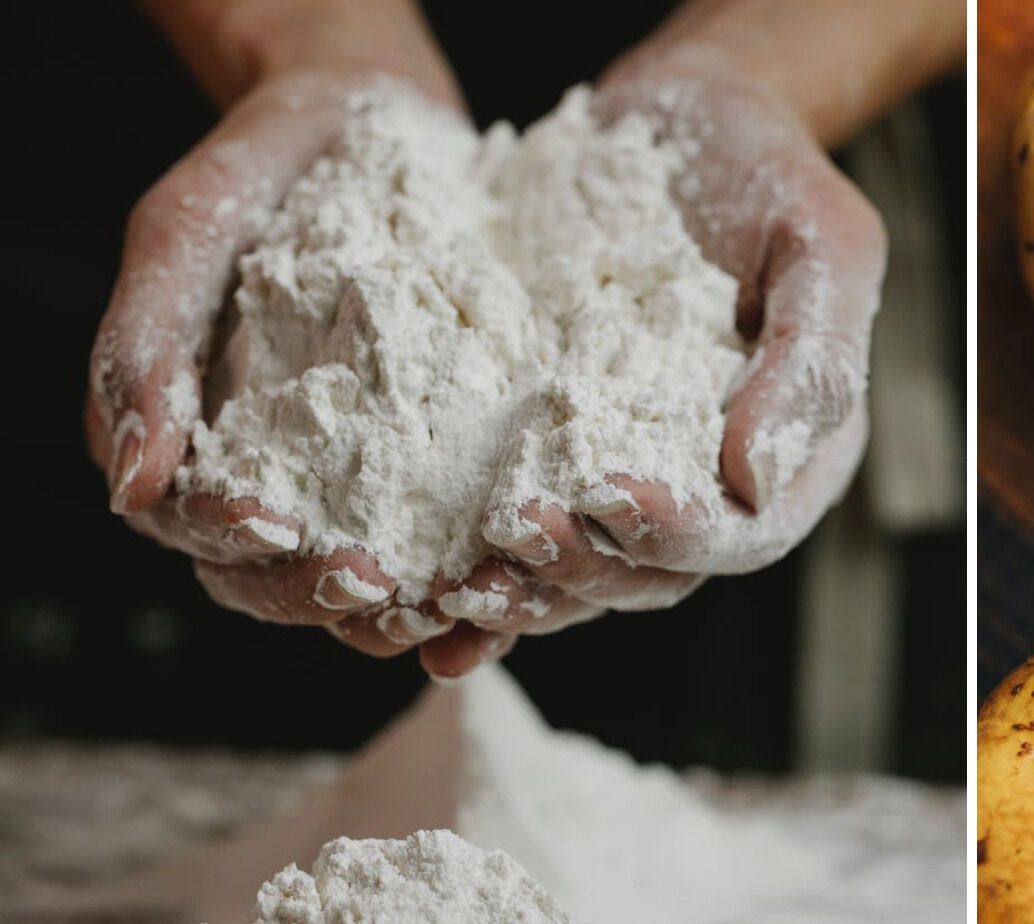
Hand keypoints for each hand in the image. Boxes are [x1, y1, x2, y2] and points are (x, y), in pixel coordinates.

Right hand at [86, 1, 572, 676]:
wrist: (374, 117)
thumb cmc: (263, 169)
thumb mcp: (185, 233)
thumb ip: (143, 349)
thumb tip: (132, 484)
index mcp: (190, 442)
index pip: (193, 526)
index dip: (228, 540)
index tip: (275, 525)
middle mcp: (272, 478)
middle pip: (275, 580)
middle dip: (320, 593)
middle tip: (378, 585)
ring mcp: (358, 481)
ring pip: (365, 584)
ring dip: (404, 607)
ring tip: (453, 598)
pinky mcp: (441, 464)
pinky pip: (453, 536)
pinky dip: (477, 567)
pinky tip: (514, 568)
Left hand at [477, 49, 885, 615]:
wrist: (690, 116)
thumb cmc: (773, 171)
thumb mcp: (827, 244)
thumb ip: (813, 358)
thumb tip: (754, 476)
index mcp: (792, 454)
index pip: (742, 531)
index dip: (679, 531)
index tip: (612, 495)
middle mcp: (709, 483)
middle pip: (650, 572)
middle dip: (580, 567)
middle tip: (512, 534)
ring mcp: (628, 469)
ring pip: (576, 566)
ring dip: (517, 586)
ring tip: (450, 581)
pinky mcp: (552, 445)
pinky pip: (512, 515)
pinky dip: (466, 551)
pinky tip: (413, 568)